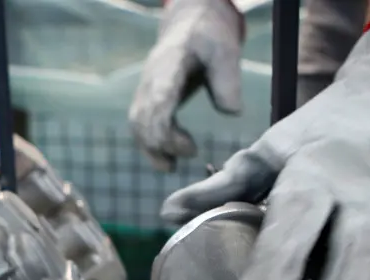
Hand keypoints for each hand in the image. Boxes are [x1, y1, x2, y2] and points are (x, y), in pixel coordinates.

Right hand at [129, 0, 245, 171]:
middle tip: (191, 152)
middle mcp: (151, 79)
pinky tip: (168, 157)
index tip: (188, 146)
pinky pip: (139, 126)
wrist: (189, 23)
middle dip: (162, 143)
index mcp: (169, 65)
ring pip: (137, 125)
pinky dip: (150, 145)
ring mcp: (145, 89)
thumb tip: (232, 113)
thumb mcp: (225, 50)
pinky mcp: (146, 98)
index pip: (159, 99)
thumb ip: (227, 80)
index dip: (165, 127)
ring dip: (152, 149)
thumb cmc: (209, 36)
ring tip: (172, 166)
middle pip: (143, 118)